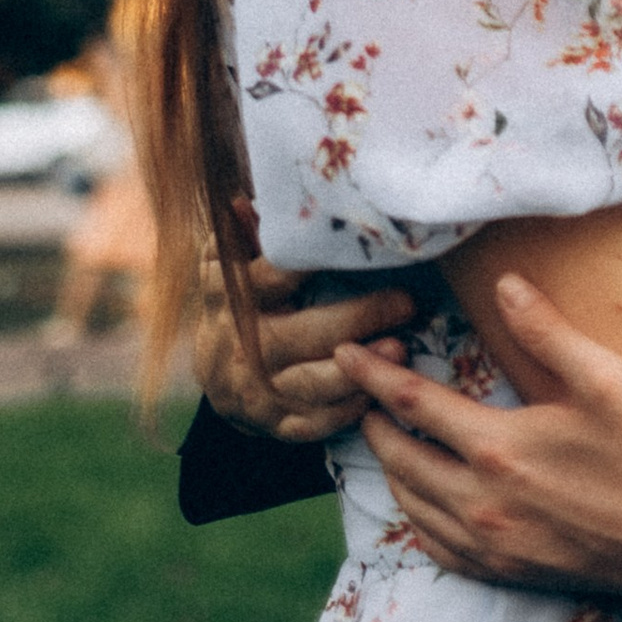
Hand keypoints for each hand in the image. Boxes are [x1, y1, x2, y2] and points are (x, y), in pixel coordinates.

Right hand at [195, 195, 414, 442]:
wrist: (214, 374)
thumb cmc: (236, 303)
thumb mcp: (229, 263)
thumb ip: (243, 234)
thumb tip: (248, 198)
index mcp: (233, 298)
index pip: (273, 276)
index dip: (310, 262)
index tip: (353, 244)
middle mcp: (244, 347)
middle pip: (306, 333)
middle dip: (360, 319)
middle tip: (406, 302)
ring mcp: (259, 391)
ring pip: (314, 384)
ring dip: (360, 370)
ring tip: (400, 348)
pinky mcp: (276, 424)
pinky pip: (314, 423)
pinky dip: (348, 410)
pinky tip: (379, 393)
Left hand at [343, 273, 621, 601]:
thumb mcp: (606, 378)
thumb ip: (548, 331)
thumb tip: (505, 286)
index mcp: (498, 449)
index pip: (411, 405)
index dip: (371, 375)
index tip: (344, 353)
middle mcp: (482, 503)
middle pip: (398, 458)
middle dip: (373, 419)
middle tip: (370, 389)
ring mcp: (492, 546)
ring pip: (411, 506)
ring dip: (391, 467)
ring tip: (391, 436)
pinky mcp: (509, 573)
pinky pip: (437, 549)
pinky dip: (417, 518)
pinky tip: (425, 499)